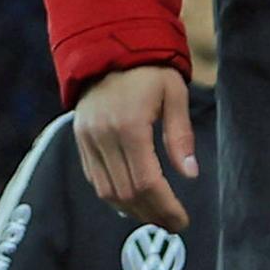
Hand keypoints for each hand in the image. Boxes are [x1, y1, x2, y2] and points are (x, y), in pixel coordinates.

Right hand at [74, 65, 196, 229]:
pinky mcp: (80, 138)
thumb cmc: (149, 69)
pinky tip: (132, 201)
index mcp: (129, 124)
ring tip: (155, 216)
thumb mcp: (174, 94)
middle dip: (152, 214)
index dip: (165, 207)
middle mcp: (103, 135)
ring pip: (107, 191)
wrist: (108, 45)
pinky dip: (113, 196)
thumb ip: (181, 136)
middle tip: (173, 224)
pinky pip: (94, 178)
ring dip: (133, 210)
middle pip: (127, 192)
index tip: (182, 220)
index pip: (147, 181)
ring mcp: (87, 138)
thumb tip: (189, 174)